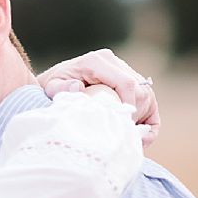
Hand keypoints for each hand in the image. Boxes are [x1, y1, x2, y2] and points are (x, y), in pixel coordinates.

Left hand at [37, 48, 159, 144]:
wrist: (54, 81)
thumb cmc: (52, 87)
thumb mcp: (50, 87)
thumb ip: (61, 88)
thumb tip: (78, 87)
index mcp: (97, 61)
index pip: (126, 83)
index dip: (129, 107)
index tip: (123, 128)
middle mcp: (114, 62)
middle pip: (140, 91)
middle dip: (134, 117)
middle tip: (120, 136)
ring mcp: (124, 70)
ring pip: (146, 96)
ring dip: (140, 119)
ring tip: (124, 136)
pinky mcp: (129, 81)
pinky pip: (147, 100)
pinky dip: (145, 120)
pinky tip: (138, 135)